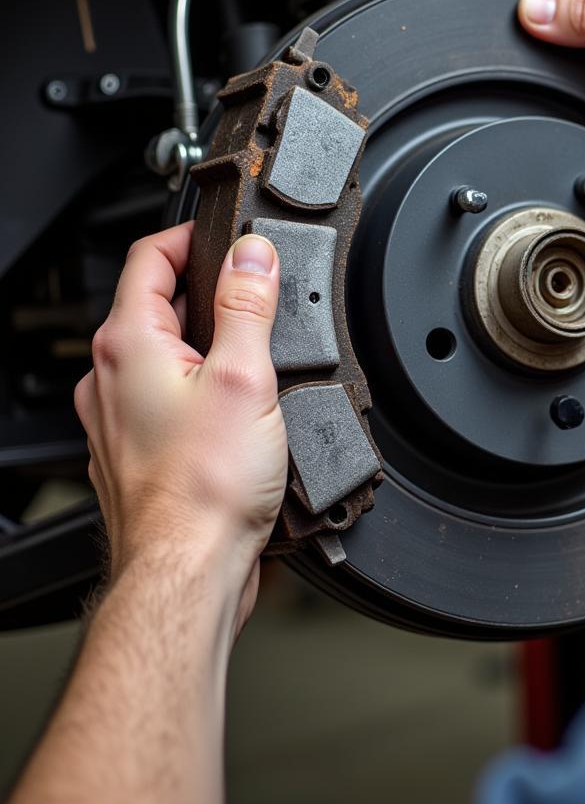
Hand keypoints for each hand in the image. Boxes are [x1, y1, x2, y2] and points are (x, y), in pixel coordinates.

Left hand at [74, 222, 287, 628]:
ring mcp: (116, 417)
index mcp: (128, 345)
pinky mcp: (136, 451)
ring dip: (201, 343)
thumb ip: (248, 306)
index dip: (190, 236)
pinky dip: (194, 388)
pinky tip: (233, 411)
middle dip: (205, 291)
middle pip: (154, 304)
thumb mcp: (245, 378)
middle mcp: (109, 377)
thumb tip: (252, 253)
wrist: (188, 568)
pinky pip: (161, 399)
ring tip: (251, 355)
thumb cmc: (204, 489)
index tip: (225, 235)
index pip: (148, 257)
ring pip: (160, 355)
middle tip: (255, 295)